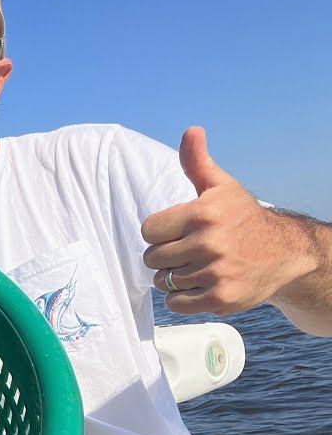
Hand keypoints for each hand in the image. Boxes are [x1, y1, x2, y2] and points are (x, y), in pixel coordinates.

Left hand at [141, 127, 300, 314]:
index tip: (176, 232)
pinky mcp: (221, 298)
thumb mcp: (221, 187)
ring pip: (163, 282)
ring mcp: (215, 273)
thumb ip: (197, 162)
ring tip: (198, 266)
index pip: (149, 231)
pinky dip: (183, 298)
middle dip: (165, 256)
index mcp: (203, 214)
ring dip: (175, 277)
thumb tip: (191, 130)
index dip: (159, 233)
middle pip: (152, 258)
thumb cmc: (243, 218)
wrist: (285, 252)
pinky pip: (176, 303)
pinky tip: (201, 284)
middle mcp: (209, 243)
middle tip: (188, 251)